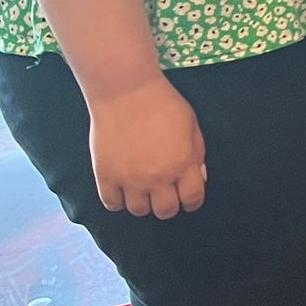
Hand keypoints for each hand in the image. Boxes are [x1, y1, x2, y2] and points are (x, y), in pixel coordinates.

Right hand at [88, 78, 205, 218]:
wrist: (126, 93)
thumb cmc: (164, 104)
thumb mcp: (191, 125)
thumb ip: (197, 154)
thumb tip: (199, 177)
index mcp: (182, 165)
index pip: (192, 199)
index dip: (192, 201)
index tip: (188, 198)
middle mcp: (157, 178)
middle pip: (165, 211)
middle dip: (169, 204)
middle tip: (165, 193)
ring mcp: (130, 180)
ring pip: (138, 211)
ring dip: (144, 203)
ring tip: (143, 189)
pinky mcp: (106, 177)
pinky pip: (112, 204)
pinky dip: (118, 201)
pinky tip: (123, 189)